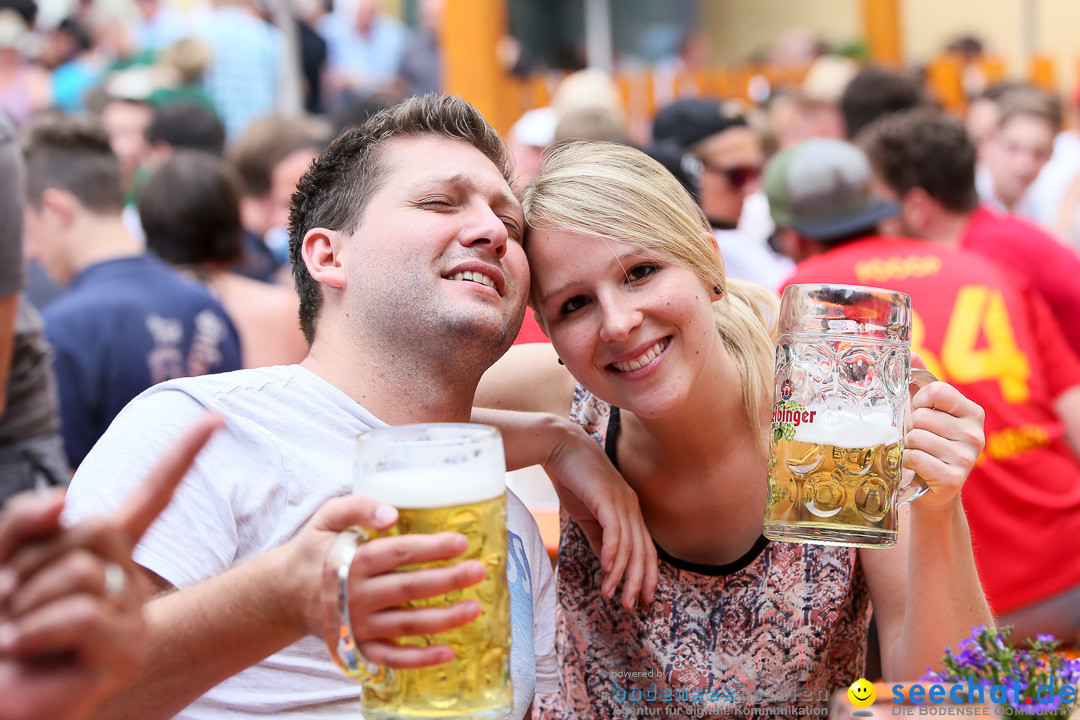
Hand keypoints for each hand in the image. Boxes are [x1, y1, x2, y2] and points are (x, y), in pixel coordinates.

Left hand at [0, 412, 222, 719]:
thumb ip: (24, 520)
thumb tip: (68, 498)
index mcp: (102, 554)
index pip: (151, 496)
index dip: (182, 456)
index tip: (217, 418)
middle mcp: (126, 581)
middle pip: (95, 526)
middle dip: (34, 558)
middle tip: (11, 604)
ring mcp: (131, 618)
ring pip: (84, 571)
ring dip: (27, 603)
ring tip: (18, 638)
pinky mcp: (124, 653)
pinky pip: (82, 614)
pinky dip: (35, 632)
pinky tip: (27, 653)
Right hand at [286, 496, 487, 669]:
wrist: (283, 594)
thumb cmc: (315, 550)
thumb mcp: (326, 518)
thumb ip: (356, 507)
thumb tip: (391, 512)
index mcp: (350, 561)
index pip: (397, 553)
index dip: (431, 548)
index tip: (461, 542)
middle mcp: (356, 596)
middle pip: (409, 589)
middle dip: (447, 580)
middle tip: (478, 571)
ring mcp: (358, 625)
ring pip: (407, 625)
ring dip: (444, 619)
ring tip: (475, 608)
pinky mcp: (359, 647)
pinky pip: (392, 658)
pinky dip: (420, 660)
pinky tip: (448, 652)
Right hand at [543, 420, 657, 608]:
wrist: (559, 447)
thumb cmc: (573, 479)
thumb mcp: (588, 516)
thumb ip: (600, 540)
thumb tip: (608, 566)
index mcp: (630, 510)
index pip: (645, 549)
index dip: (647, 575)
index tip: (642, 599)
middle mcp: (632, 506)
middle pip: (643, 551)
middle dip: (638, 581)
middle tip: (631, 606)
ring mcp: (621, 501)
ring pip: (629, 546)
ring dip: (622, 574)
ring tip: (613, 594)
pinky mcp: (606, 498)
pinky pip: (615, 531)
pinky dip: (613, 553)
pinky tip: (607, 571)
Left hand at [904, 379, 984, 514]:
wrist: (933, 490)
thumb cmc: (928, 443)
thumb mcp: (927, 410)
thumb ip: (920, 382)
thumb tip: (910, 353)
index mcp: (973, 413)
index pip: (935, 391)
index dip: (919, 401)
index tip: (921, 413)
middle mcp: (976, 434)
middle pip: (921, 416)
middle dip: (910, 427)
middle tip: (919, 440)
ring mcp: (967, 458)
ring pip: (915, 437)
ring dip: (908, 446)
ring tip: (920, 453)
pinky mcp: (953, 478)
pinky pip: (914, 457)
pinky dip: (906, 462)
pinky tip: (918, 467)